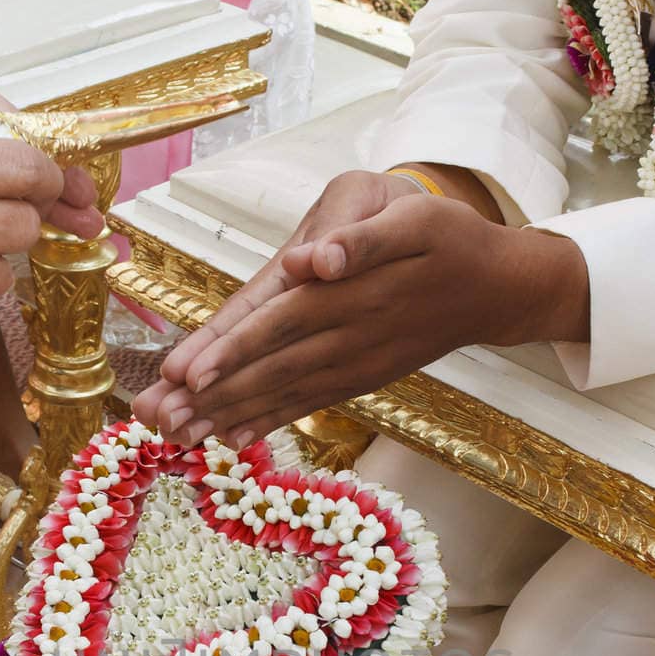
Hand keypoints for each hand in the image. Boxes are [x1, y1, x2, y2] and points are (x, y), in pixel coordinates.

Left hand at [135, 197, 589, 448]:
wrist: (495, 288)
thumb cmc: (446, 237)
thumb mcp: (411, 216)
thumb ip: (362, 239)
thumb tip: (317, 260)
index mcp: (349, 289)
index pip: (278, 318)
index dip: (231, 347)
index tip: (185, 373)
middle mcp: (346, 335)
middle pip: (269, 366)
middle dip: (211, 394)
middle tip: (159, 417)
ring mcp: (353, 364)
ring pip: (282, 392)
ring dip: (227, 414)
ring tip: (177, 434)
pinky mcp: (358, 379)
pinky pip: (306, 404)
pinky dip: (267, 421)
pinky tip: (229, 439)